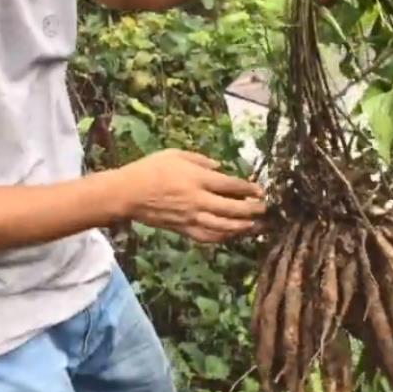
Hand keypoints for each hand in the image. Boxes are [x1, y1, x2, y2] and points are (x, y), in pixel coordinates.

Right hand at [117, 149, 265, 243]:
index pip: (231, 185)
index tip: (261, 191)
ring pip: (223, 226)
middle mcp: (198, 200)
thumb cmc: (150, 169)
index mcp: (197, 179)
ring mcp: (191, 218)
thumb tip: (220, 167)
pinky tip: (232, 235)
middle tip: (264, 209)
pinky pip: (208, 237)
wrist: (128, 193)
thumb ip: (201, 160)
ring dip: (242, 227)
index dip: (249, 189)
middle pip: (232, 208)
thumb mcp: (176, 154)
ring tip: (256, 226)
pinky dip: (223, 237)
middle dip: (252, 210)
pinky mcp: (183, 230)